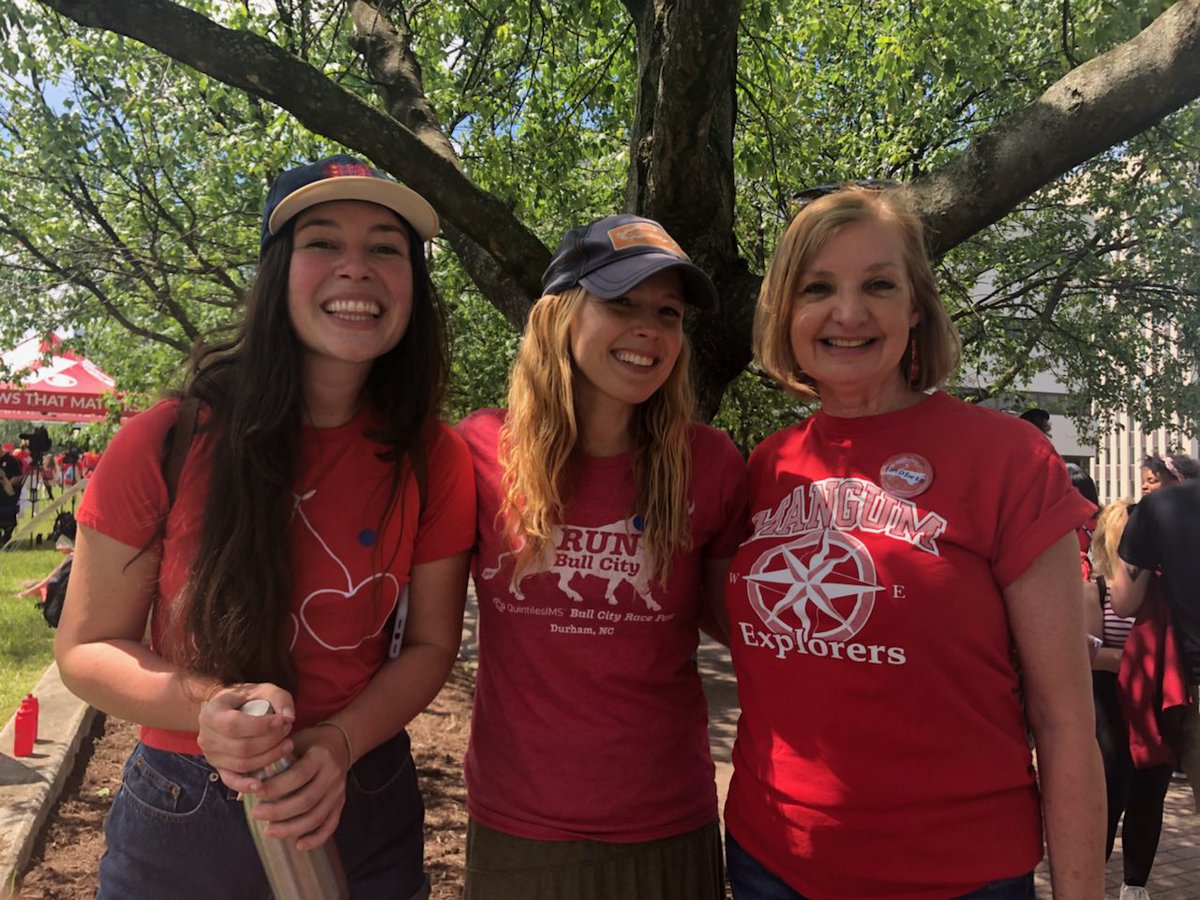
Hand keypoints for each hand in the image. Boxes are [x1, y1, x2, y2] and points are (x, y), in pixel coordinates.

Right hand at [196, 683, 294, 794]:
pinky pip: (231, 780)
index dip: (261, 726)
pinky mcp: (219, 768)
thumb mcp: (261, 689)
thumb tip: (289, 717)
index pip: (235, 725)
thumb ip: (278, 697)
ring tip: (287, 746)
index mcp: (211, 714)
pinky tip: (260, 785)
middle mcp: (206, 737)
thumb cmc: (245, 699)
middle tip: (288, 730)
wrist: (225, 710)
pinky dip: (245, 785)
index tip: (283, 721)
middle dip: (270, 741)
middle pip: (241, 747)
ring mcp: (211, 756)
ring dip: (268, 757)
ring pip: (242, 764)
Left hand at [244, 724, 350, 850]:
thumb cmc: (310, 743)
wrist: (340, 743)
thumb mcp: (293, 741)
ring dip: (291, 828)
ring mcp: (338, 791)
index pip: (298, 775)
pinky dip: (316, 838)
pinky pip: (331, 824)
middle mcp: (332, 775)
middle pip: (306, 800)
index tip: (255, 793)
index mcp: (320, 756)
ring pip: (316, 816)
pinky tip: (299, 845)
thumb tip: (243, 786)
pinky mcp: (340, 803)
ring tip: (269, 831)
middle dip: (278, 811)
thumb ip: (273, 760)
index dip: (276, 787)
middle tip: (255, 814)